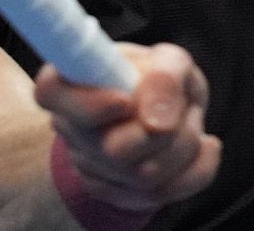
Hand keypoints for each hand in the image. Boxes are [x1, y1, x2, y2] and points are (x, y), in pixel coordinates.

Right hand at [33, 42, 221, 213]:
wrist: (165, 109)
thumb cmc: (156, 78)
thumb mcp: (168, 59)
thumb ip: (164, 75)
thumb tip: (158, 119)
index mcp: (69, 81)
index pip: (50, 93)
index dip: (89, 104)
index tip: (126, 100)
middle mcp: (71, 127)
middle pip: (114, 149)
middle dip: (166, 128)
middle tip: (180, 105)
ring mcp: (91, 167)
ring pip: (145, 176)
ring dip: (185, 144)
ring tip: (188, 120)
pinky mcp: (118, 194)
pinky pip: (167, 193)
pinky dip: (197, 168)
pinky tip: (204, 146)